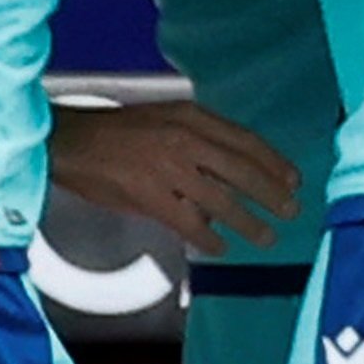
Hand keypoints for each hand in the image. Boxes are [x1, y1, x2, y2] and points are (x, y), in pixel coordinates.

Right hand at [49, 97, 302, 251]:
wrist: (70, 142)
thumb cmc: (116, 133)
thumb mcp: (163, 121)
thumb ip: (197, 141)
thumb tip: (229, 175)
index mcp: (190, 116)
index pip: (244, 140)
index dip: (273, 162)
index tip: (293, 179)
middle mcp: (185, 138)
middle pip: (242, 169)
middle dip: (271, 193)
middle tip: (291, 210)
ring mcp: (169, 167)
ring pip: (222, 199)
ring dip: (248, 221)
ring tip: (266, 236)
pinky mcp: (151, 195)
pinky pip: (190, 222)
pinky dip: (209, 237)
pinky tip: (220, 247)